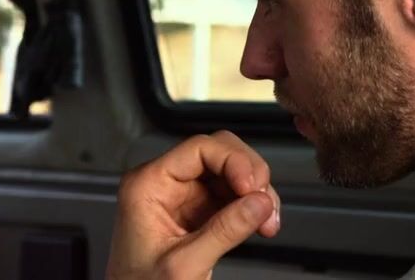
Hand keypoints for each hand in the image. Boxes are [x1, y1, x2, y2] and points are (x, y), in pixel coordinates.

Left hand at [107, 131, 281, 279]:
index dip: (233, 161)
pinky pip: (235, 196)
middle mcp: (165, 185)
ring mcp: (185, 198)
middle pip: (220, 153)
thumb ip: (224, 232)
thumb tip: (259, 203)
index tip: (251, 185)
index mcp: (148, 186)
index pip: (199, 149)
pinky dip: (253, 206)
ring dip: (257, 192)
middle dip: (249, 175)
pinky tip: (261, 222)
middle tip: (263, 200)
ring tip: (267, 219)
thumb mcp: (184, 264)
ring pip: (233, 173)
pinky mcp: (200, 213)